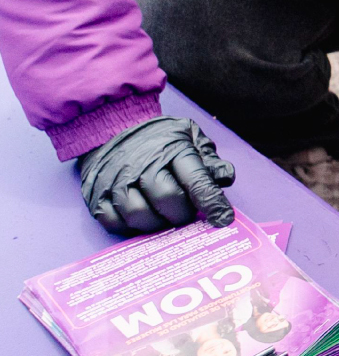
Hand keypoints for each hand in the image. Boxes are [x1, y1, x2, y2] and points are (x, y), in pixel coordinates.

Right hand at [77, 116, 236, 234]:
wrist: (111, 127)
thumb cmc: (158, 139)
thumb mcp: (189, 136)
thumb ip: (209, 158)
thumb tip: (225, 177)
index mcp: (171, 149)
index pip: (195, 179)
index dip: (212, 202)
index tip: (223, 218)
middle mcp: (141, 164)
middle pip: (167, 198)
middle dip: (183, 213)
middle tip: (186, 214)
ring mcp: (116, 181)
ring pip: (139, 214)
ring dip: (156, 224)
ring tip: (164, 218)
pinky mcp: (97, 197)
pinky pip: (114, 223)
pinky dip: (130, 228)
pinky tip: (142, 219)